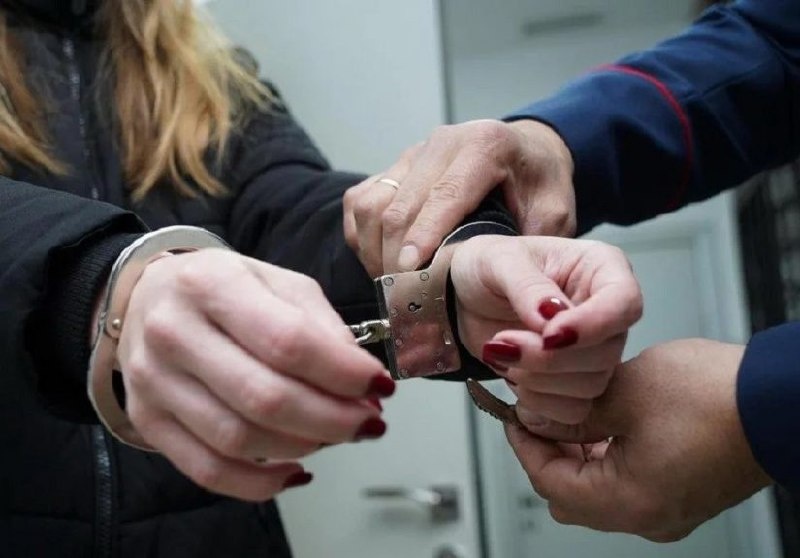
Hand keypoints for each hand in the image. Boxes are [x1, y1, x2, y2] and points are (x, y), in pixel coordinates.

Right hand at [114, 249, 393, 500]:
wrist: (147, 297)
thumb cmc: (223, 288)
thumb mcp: (278, 282)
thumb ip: (322, 326)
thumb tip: (363, 383)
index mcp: (211, 284)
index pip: (288, 341)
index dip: (343, 372)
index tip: (380, 385)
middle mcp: (173, 332)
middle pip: (265, 397)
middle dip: (333, 419)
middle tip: (370, 421)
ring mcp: (154, 382)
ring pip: (239, 439)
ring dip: (305, 447)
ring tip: (339, 434)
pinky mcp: (149, 421)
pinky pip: (208, 470)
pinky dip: (261, 482)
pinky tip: (297, 469)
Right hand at [343, 119, 574, 276]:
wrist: (526, 154)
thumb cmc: (540, 187)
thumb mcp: (555, 214)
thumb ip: (530, 243)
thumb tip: (498, 283)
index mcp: (485, 146)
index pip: (445, 194)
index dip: (424, 235)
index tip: (410, 270)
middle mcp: (441, 143)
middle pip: (400, 205)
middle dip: (396, 256)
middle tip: (405, 299)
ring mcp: (411, 154)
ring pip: (371, 204)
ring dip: (375, 250)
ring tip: (394, 284)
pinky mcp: (393, 167)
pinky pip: (360, 203)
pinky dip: (364, 237)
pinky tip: (382, 262)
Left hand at [451, 235, 641, 426]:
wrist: (465, 297)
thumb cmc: (488, 265)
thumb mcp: (499, 260)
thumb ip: (527, 286)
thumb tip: (551, 315)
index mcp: (602, 268)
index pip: (624, 303)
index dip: (592, 325)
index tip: (548, 335)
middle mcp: (606, 312)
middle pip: (606, 353)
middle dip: (548, 358)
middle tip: (502, 343)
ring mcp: (594, 350)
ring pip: (590, 386)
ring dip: (537, 380)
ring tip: (500, 353)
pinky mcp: (574, 380)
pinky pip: (573, 409)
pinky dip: (536, 401)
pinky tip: (511, 376)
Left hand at [505, 339, 771, 541]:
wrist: (781, 400)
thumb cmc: (714, 398)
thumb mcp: (624, 392)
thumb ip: (573, 413)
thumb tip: (539, 419)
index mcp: (627, 503)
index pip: (548, 482)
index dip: (524, 445)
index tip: (514, 415)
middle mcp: (647, 518)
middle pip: (569, 494)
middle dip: (548, 452)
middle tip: (541, 413)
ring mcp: (668, 511)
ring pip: (597, 491)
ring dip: (578, 454)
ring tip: (572, 412)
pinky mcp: (683, 495)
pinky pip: (627, 485)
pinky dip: (607, 457)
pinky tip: (604, 422)